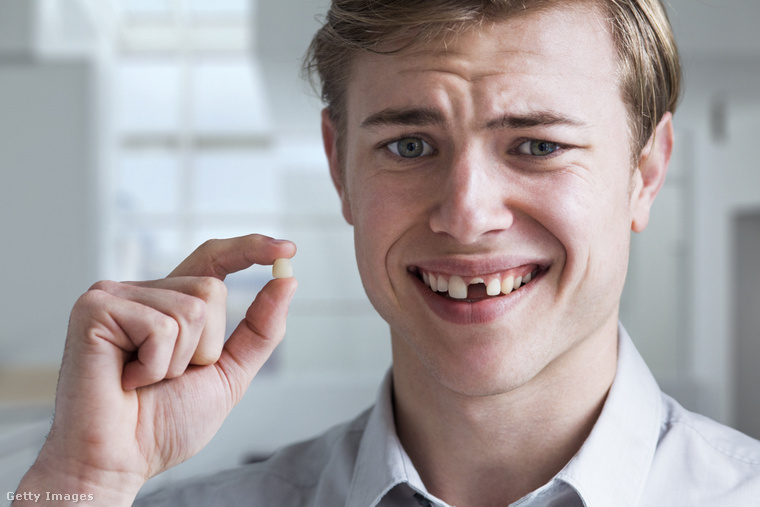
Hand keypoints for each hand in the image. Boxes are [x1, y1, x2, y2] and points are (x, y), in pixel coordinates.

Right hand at [15, 235, 296, 504]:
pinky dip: (154, 366)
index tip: (288, 248)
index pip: (215, 259)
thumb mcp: (228, 373)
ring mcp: (115, 295)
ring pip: (192, 309)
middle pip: (212, 289)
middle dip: (206, 346)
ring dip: (179, 361)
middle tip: (167, 376)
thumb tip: (288, 280)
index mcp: (170, 302)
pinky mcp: (95, 308)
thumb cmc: (163, 423)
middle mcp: (143, 291)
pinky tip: (127, 381)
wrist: (119, 462)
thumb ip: (259, 329)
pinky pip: (161, 327)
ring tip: (144, 380)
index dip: (251, 248)